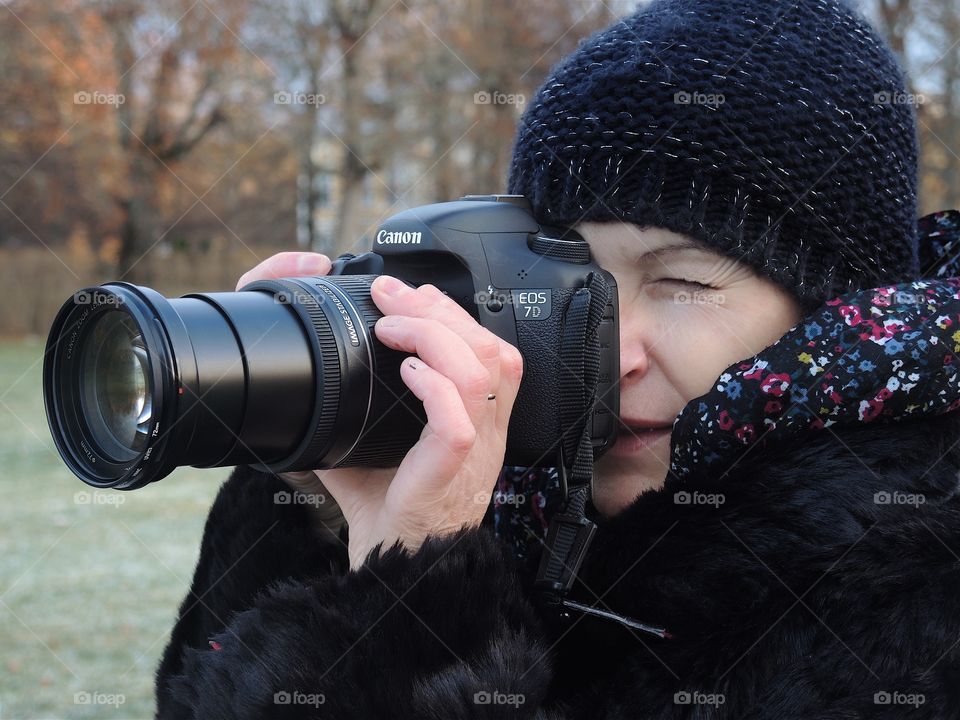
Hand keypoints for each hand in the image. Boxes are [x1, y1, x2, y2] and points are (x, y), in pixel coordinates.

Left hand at [237, 252, 523, 569]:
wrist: (399, 566)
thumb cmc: (393, 509)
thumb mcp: (376, 444)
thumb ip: (359, 410)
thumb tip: (316, 379)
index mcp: (479, 419)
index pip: (490, 350)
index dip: (457, 314)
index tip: (410, 295)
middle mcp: (487, 429)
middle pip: (489, 348)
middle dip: (440, 309)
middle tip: (392, 294)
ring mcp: (476, 450)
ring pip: (480, 370)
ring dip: (433, 335)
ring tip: (392, 326)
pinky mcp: (453, 470)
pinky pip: (458, 418)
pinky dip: (432, 385)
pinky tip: (405, 371)